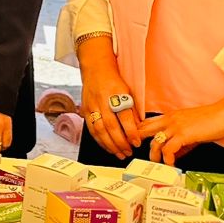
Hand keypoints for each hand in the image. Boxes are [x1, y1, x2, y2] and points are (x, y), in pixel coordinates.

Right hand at [77, 37, 142, 160]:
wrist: (95, 69)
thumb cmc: (114, 80)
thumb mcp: (128, 91)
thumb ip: (132, 109)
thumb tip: (138, 128)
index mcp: (116, 95)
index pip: (125, 117)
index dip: (131, 132)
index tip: (137, 142)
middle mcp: (103, 101)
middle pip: (111, 126)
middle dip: (121, 142)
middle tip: (128, 152)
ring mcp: (92, 106)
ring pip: (100, 130)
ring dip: (110, 145)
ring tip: (119, 154)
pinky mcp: (85, 110)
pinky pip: (91, 128)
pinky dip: (99, 140)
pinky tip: (106, 147)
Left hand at [138, 98, 223, 166]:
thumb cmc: (213, 120)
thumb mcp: (192, 131)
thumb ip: (181, 143)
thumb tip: (173, 156)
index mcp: (170, 116)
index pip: (146, 123)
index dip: (139, 134)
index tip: (137, 145)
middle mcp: (169, 119)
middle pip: (144, 130)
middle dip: (138, 143)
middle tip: (139, 156)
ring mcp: (175, 126)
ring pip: (155, 142)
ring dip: (154, 157)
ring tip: (157, 165)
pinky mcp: (184, 134)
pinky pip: (168, 149)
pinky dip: (167, 159)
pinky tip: (171, 165)